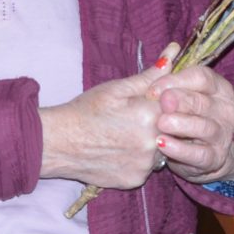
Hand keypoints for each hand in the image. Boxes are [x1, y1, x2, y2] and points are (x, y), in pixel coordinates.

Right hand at [39, 66, 167, 190]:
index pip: (176, 105)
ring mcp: (145, 165)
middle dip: (157, 123)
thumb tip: (173, 53)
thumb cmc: (85, 111)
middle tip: (129, 121)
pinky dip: (137, 159)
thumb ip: (150, 75)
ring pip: (160, 150)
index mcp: (152, 114)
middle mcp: (154, 142)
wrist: (58, 143)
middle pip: (171, 129)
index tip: (143, 104)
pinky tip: (118, 151)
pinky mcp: (135, 180)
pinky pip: (146, 167)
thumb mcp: (116, 88)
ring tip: (122, 136)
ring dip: (149, 142)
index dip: (160, 103)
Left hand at [153, 60, 233, 186]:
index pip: (201, 77)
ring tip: (161, 123)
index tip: (152, 89)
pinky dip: (181, 150)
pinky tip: (162, 144)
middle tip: (160, 103)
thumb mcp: (176, 92)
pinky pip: (199, 154)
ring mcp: (222, 135)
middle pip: (201, 101)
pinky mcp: (214, 158)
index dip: (176, 81)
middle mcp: (224, 109)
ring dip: (181, 125)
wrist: (195, 155)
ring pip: (203, 127)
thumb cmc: (181, 115)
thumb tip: (171, 48)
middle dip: (179, 101)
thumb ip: (170, 74)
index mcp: (218, 88)